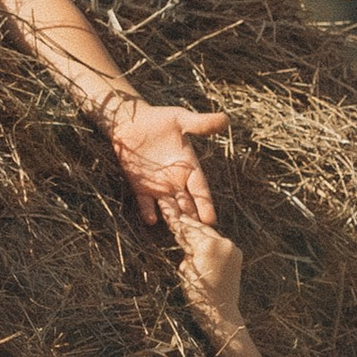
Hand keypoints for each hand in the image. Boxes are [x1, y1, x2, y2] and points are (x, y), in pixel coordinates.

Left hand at [107, 96, 227, 228]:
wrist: (130, 121)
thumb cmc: (159, 119)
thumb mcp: (181, 119)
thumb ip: (201, 124)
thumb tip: (225, 120)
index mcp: (189, 167)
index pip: (200, 190)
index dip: (205, 204)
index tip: (212, 220)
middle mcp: (176, 181)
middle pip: (187, 204)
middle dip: (193, 219)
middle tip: (200, 237)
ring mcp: (158, 186)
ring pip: (169, 207)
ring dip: (174, 219)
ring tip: (180, 233)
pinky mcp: (139, 186)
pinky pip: (145, 202)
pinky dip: (148, 210)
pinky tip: (151, 220)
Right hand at [168, 212, 245, 340]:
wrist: (221, 312)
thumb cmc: (198, 296)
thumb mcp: (185, 270)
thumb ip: (187, 250)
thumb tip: (186, 240)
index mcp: (208, 245)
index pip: (188, 230)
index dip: (176, 221)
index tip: (166, 210)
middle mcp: (223, 242)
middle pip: (201, 228)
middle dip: (188, 223)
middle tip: (175, 213)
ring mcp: (232, 247)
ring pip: (211, 234)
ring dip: (199, 230)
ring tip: (186, 224)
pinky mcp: (236, 254)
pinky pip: (219, 243)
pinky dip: (209, 240)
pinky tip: (200, 239)